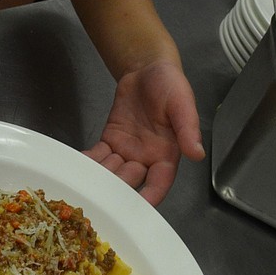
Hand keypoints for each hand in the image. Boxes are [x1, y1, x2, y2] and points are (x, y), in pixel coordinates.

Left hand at [84, 61, 204, 205]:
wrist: (147, 68)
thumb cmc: (171, 84)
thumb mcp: (182, 103)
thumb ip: (188, 128)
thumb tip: (197, 153)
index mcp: (167, 154)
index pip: (160, 182)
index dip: (150, 196)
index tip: (138, 207)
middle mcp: (146, 158)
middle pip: (131, 181)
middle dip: (117, 188)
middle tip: (101, 194)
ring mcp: (126, 151)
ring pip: (112, 171)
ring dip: (100, 178)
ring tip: (85, 183)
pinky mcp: (110, 141)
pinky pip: (99, 156)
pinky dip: (89, 162)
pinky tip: (78, 166)